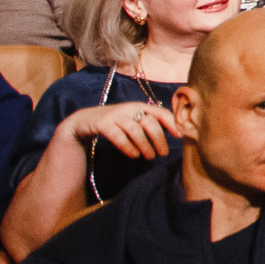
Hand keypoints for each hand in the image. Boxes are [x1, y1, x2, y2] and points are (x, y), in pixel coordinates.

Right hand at [64, 100, 178, 159]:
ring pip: (135, 130)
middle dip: (159, 138)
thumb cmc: (117, 122)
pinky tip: (134, 155)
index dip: (171, 123)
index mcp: (140, 106)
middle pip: (149, 122)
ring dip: (145, 145)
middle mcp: (130, 108)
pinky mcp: (103, 123)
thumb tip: (174, 135)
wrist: (85, 120)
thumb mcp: (134, 120)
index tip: (179, 136)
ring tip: (149, 157)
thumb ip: (150, 124)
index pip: (160, 112)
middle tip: (163, 153)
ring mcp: (115, 115)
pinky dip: (128, 147)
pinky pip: (118, 136)